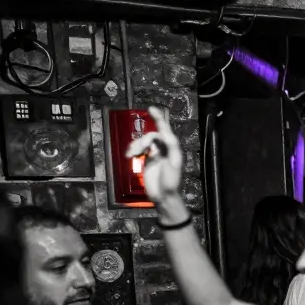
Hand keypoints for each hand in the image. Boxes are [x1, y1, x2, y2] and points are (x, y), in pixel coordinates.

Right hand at [124, 107, 187, 221]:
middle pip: (150, 136)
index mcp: (172, 148)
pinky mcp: (147, 160)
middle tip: (137, 151)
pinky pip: (138, 149)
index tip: (151, 109)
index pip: (165, 129)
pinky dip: (133, 150)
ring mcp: (155, 154)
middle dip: (142, 141)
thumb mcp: (174, 162)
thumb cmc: (171, 181)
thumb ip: (171, 146)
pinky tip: (130, 155)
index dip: (159, 118)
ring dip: (136, 145)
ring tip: (131, 155)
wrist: (163, 196)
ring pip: (142, 142)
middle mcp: (164, 149)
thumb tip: (164, 133)